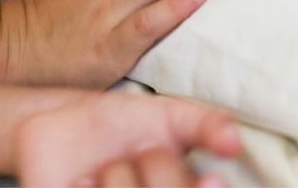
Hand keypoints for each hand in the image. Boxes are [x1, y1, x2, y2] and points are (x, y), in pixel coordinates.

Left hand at [15, 90, 241, 186]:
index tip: (212, 180)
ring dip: (119, 179)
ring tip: (107, 166)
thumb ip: (206, 124)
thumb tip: (234, 141)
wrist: (62, 125)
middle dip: (162, 171)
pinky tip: (81, 182)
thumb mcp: (170, 116)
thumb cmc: (123, 125)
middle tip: (144, 150)